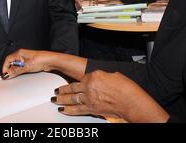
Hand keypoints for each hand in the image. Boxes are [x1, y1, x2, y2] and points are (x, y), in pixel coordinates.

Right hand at [2, 49, 54, 78]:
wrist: (50, 61)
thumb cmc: (41, 59)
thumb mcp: (26, 66)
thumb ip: (16, 70)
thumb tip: (8, 73)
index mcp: (19, 53)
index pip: (7, 59)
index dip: (5, 67)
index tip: (5, 74)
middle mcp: (21, 55)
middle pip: (11, 62)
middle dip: (9, 69)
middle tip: (9, 75)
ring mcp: (25, 58)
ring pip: (16, 64)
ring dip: (14, 70)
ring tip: (16, 74)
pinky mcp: (29, 62)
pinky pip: (21, 66)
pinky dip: (19, 70)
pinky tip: (21, 73)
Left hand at [53, 70, 168, 122]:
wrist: (131, 102)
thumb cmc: (126, 88)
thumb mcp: (112, 75)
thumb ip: (101, 77)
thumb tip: (97, 79)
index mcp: (94, 75)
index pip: (80, 77)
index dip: (74, 79)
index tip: (68, 80)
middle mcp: (89, 86)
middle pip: (71, 88)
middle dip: (61, 90)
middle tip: (56, 91)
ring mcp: (89, 98)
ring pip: (71, 99)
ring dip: (61, 99)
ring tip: (55, 99)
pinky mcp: (91, 109)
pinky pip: (76, 109)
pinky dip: (68, 110)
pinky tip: (62, 110)